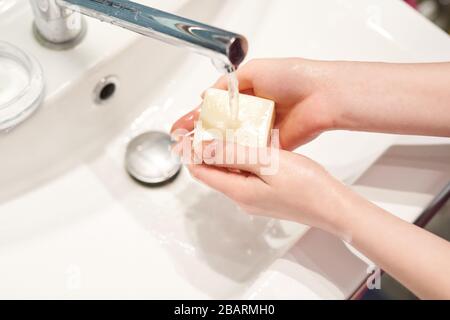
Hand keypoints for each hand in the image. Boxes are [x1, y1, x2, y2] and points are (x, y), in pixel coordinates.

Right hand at [171, 58, 336, 149]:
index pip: (215, 108)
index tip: (181, 126)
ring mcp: (261, 132)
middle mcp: (252, 114)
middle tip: (179, 142)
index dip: (197, 117)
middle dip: (199, 135)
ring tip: (190, 152)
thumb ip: (228, 84)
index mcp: (247, 95)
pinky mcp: (271, 147)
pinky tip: (214, 160)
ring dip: (212, 147)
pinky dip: (233, 156)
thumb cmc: (291, 77)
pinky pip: (249, 153)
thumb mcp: (254, 71)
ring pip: (232, 142)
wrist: (321, 96)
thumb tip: (206, 94)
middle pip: (220, 128)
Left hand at [187, 141, 350, 235]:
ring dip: (226, 152)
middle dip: (207, 149)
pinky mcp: (267, 195)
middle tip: (209, 125)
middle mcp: (242, 198)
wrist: (333, 206)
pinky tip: (251, 144)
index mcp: (238, 191)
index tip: (188, 132)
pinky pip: (246, 174)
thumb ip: (233, 155)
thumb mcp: (266, 163)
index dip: (191, 152)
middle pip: (214, 172)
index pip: (201, 172)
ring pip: (231, 172)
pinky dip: (242, 158)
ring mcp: (255, 198)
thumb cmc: (305, 186)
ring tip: (227, 129)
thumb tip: (203, 148)